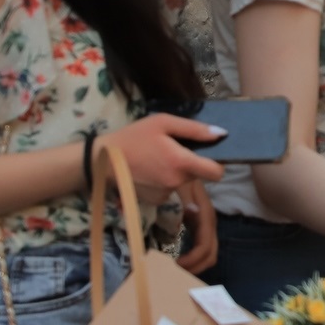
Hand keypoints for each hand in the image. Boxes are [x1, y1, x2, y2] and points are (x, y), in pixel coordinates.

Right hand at [101, 113, 225, 192]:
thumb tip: (221, 134)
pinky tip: (150, 170)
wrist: (102, 160)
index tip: (209, 156)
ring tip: (157, 158)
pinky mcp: (155, 201)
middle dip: (191, 164)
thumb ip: (194, 129)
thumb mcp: (163, 123)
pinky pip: (169, 189)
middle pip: (198, 175)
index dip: (217, 164)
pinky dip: (164, 180)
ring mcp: (165, 194)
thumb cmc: (133, 137)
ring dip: (176, 172)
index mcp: (181, 163)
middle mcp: (176, 182)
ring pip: (183, 182)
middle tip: (173, 149)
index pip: (216, 173)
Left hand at [175, 180, 218, 273]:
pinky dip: (192, 259)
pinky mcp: (196, 226)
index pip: (205, 244)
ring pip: (207, 254)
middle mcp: (207, 223)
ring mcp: (203, 226)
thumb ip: (188, 197)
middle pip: (210, 253)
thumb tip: (193, 213)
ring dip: (195, 266)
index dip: (195, 258)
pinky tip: (178, 261)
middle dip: (195, 267)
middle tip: (175, 273)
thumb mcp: (184, 182)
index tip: (177, 265)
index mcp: (205, 215)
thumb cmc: (180, 176)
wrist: (179, 167)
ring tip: (176, 270)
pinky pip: (199, 248)